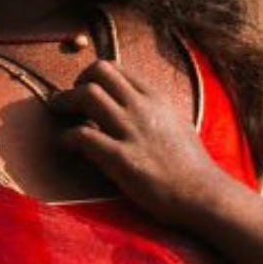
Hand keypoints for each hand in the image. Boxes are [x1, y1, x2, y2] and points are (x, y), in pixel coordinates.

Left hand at [49, 60, 228, 226]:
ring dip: (64, 103)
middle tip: (67, 102)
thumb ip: (152, 111)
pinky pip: (83, 137)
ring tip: (57, 116)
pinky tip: (66, 147)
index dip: (92, 76)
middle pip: (98, 71)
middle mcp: (143, 108)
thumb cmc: (190, 165)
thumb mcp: (174, 123)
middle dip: (76, 83)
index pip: (115, 68)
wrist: (204, 195)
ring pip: (87, 95)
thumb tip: (130, 105)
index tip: (84, 91)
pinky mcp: (122, 159)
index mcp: (155, 98)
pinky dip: (66, 139)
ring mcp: (132, 131)